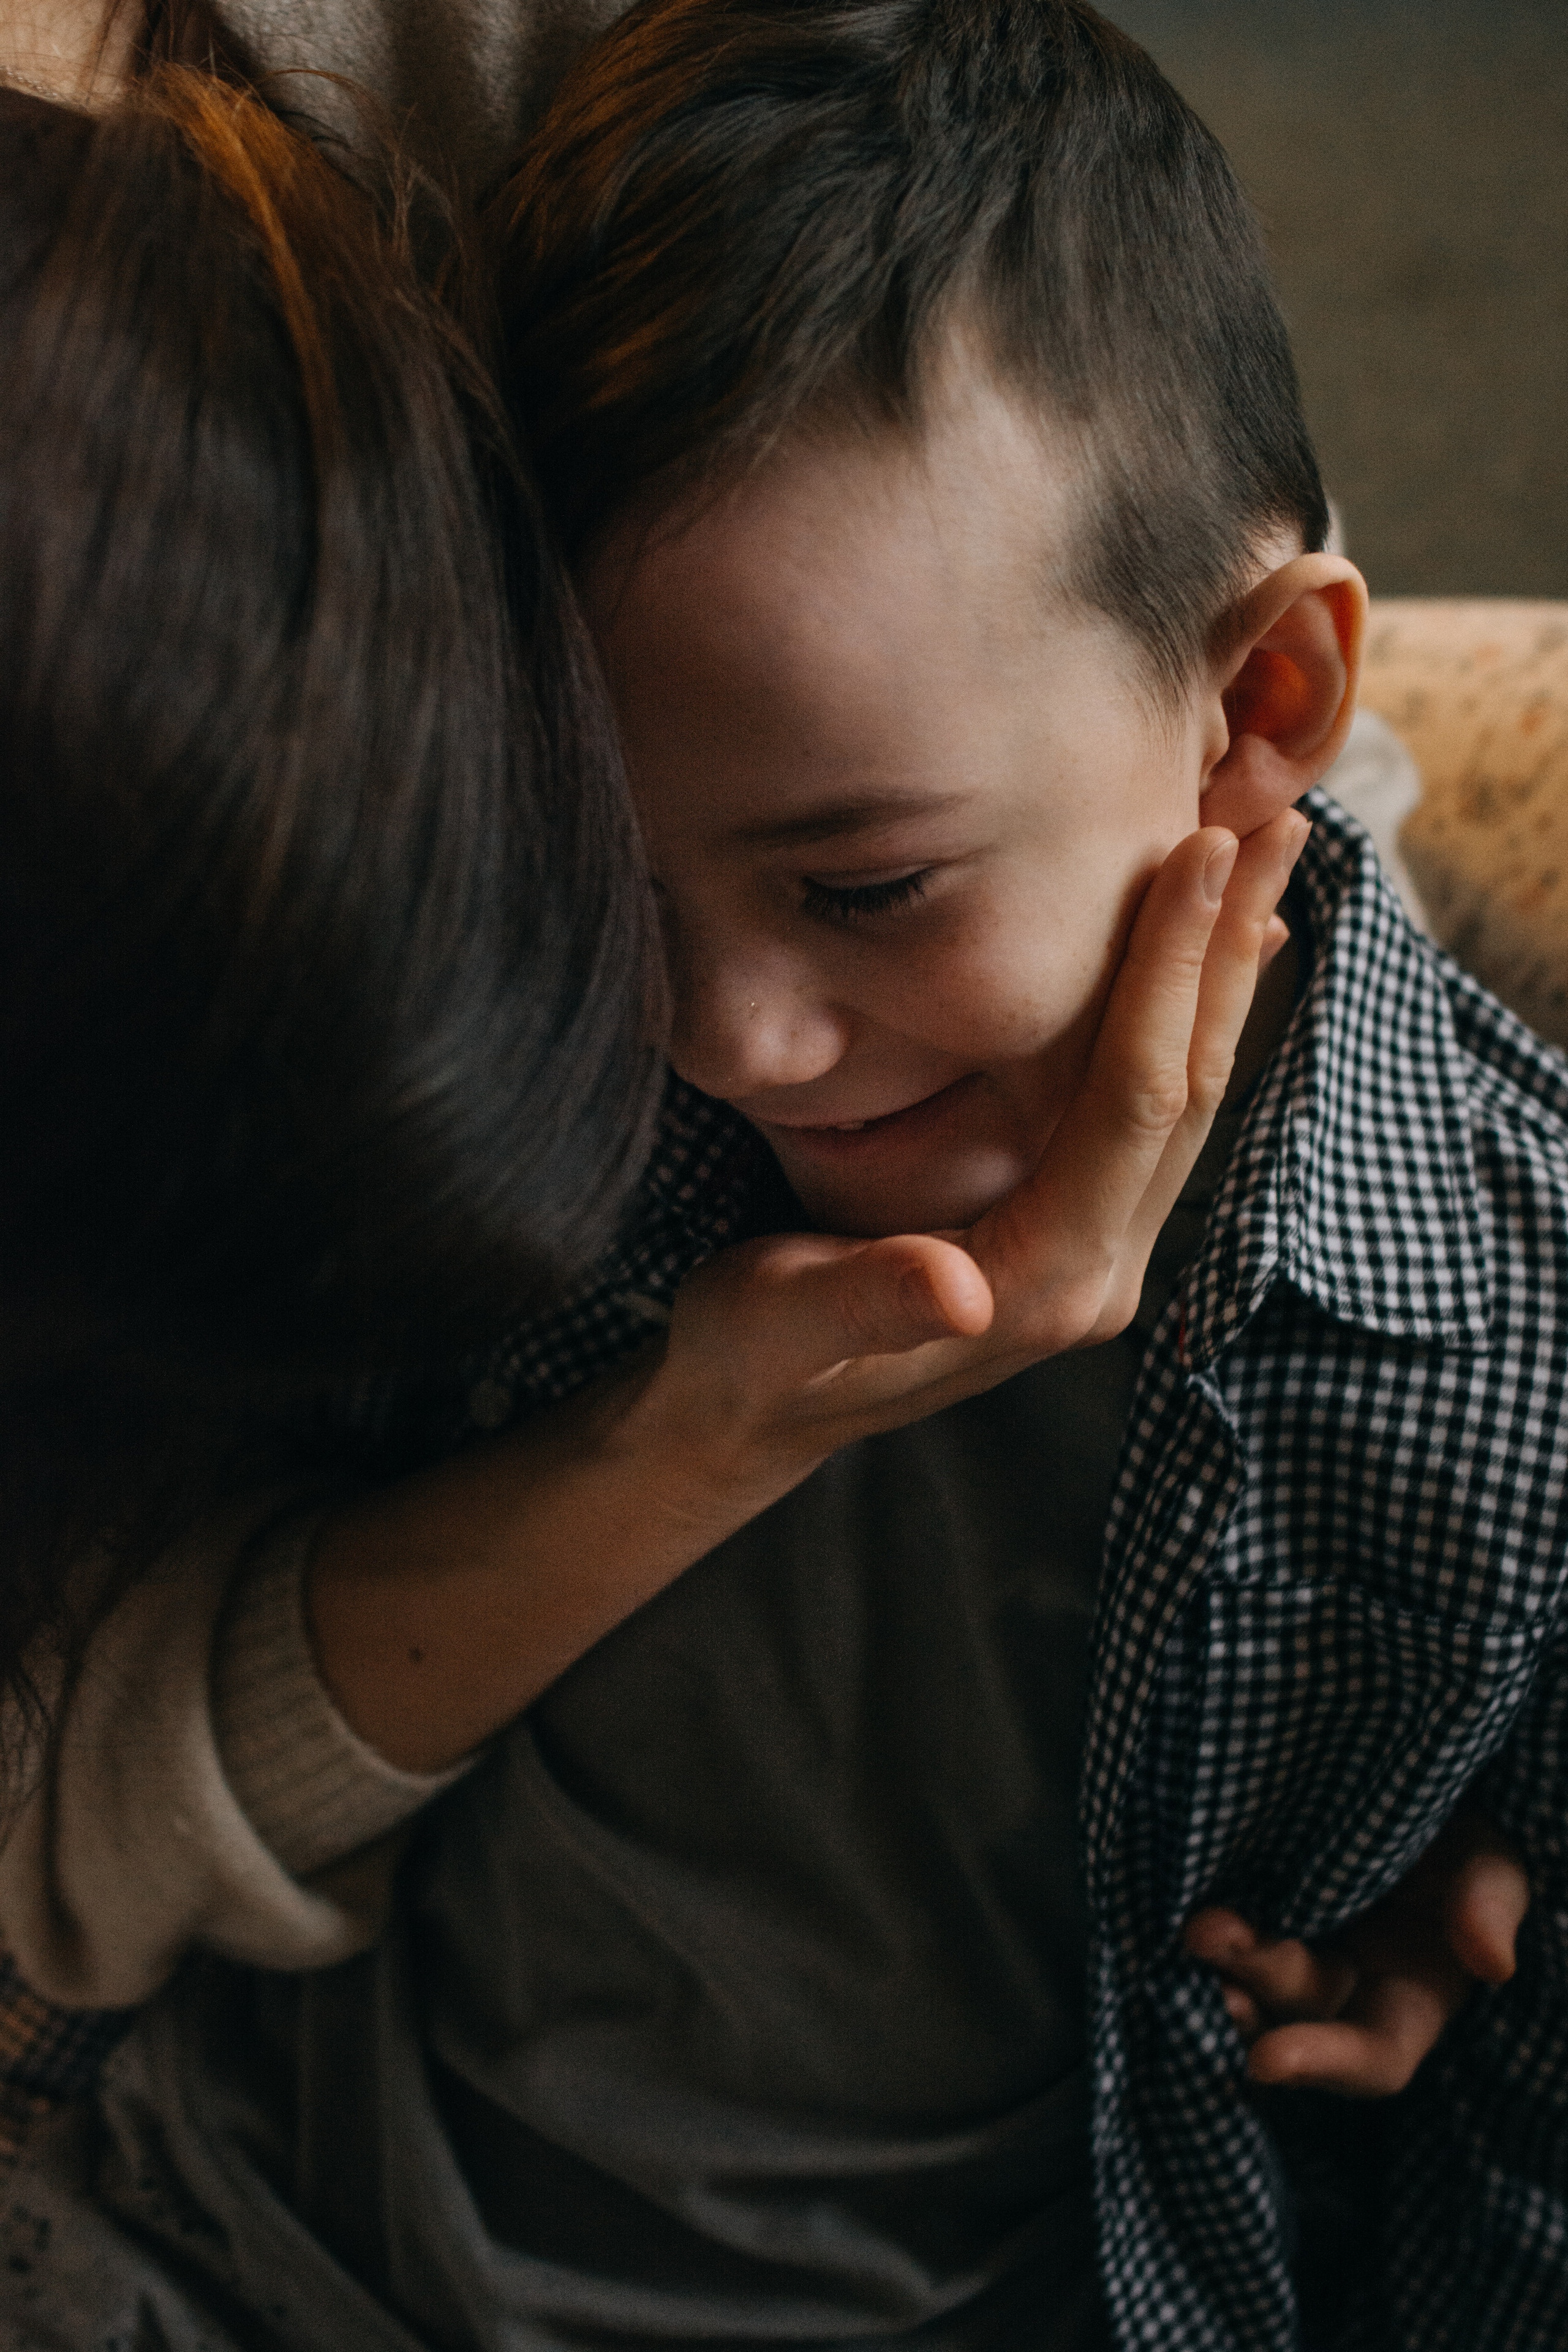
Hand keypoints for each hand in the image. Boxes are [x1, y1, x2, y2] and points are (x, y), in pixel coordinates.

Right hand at [655, 807, 1310, 1483]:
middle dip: (1228, 954)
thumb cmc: (745, 1362)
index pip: (1133, 1104)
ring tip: (1263, 864)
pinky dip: (1184, 1025)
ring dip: (1223, 980)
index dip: (1169, 974)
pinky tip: (1203, 961)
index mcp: (1040, 1285)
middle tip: (1276, 822)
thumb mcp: (776, 1330)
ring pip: (1185, 1100)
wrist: (746, 1416)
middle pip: (1188, 1092)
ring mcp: (1094, 1261)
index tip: (1199, 854)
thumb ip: (867, 1305)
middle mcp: (1094, 1276)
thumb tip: (959, 1293)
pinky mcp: (1074, 1239)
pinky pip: (1151, 1118)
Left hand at [1182, 1804, 1529, 2096]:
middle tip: (1209, 1934)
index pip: (1370, 2060)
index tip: (1264, 2061)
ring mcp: (1295, 1950)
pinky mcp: (1255, 1909)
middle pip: (1293, 2007)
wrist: (1407, 1787)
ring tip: (1195, 1927)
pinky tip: (1187, 1899)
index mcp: (1407, 2004)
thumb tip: (1491, 1963)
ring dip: (1221, 1960)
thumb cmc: (1460, 1841)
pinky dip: (1208, 1927)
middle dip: (1255, 1977)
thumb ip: (1487, 1907)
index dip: (1321, 2063)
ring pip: (1249, 1977)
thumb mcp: (1486, 1864)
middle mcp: (1343, 1991)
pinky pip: (1227, 1933)